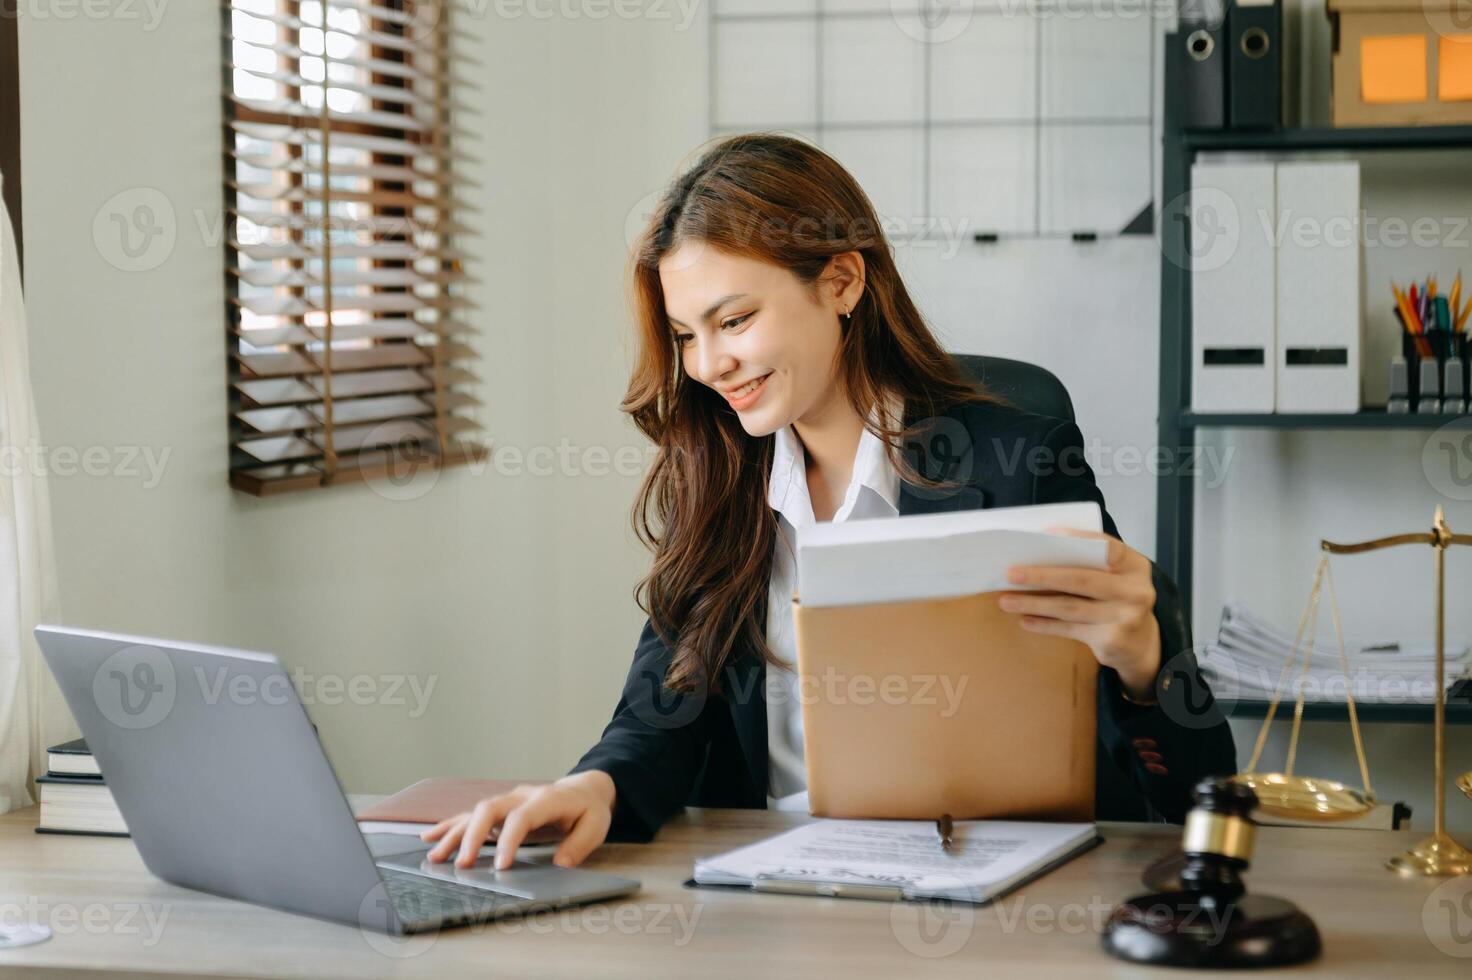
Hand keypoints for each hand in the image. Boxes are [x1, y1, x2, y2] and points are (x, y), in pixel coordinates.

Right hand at [420, 770, 615, 870]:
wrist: (584, 790)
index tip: (501, 867)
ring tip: (435, 856)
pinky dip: (450, 826)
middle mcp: (521, 796)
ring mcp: (508, 800)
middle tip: (464, 864)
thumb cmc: (588, 810)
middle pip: (490, 809)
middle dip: (474, 836)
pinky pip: (471, 815)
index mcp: (546, 799)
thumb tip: (560, 864)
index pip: (521, 817)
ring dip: (454, 833)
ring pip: (475, 812)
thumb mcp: (596, 825)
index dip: (509, 841)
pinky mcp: (499, 809)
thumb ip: (579, 844)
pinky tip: (430, 838)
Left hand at [998, 526, 1160, 700]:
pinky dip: (1044, 624)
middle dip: (1042, 576)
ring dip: (1034, 603)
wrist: (1140, 643)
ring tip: (1007, 601)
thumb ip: (1090, 563)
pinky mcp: (1111, 639)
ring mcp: (1125, 616)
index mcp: (1135, 565)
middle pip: (1081, 579)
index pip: (1107, 547)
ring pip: (1070, 607)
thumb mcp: (1115, 576)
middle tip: (1011, 574)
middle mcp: (1134, 590)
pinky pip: (1070, 629)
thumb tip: (1038, 553)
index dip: (1078, 539)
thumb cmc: (1116, 598)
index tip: (1046, 535)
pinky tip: (1025, 620)